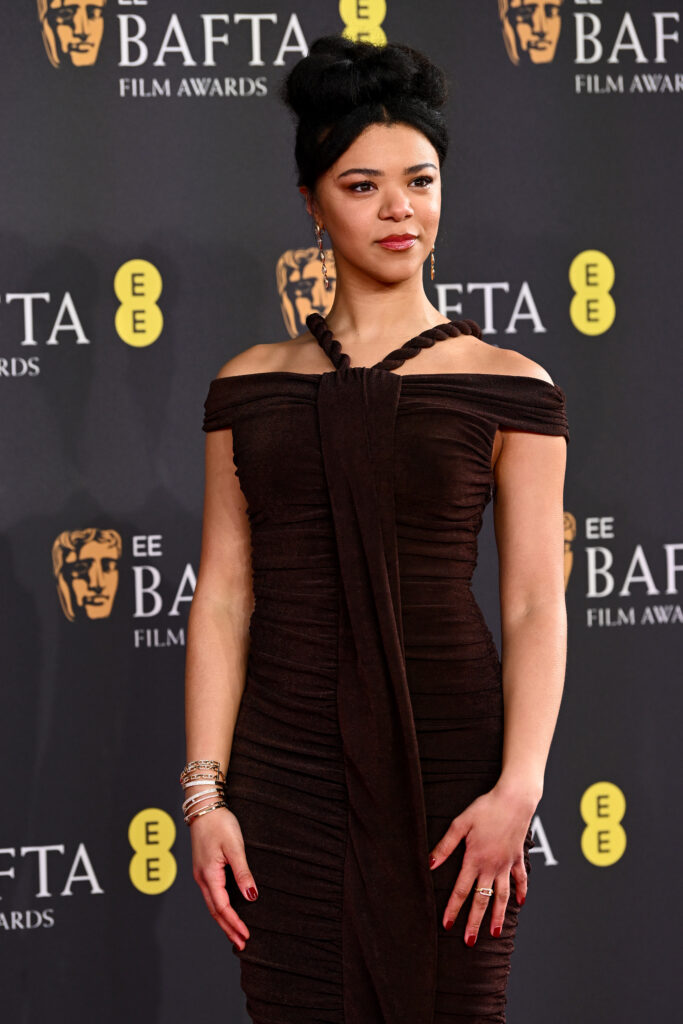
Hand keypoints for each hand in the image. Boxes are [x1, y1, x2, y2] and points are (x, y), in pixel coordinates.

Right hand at [190, 806, 257, 949]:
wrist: (204, 806)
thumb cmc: (220, 824)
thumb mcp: (235, 847)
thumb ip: (243, 873)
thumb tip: (251, 897)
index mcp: (208, 875)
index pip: (222, 908)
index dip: (234, 924)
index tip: (246, 936)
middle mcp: (202, 878)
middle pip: (215, 911)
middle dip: (228, 929)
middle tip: (242, 944)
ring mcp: (201, 874)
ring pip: (212, 904)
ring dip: (224, 920)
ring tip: (236, 934)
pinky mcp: (203, 868)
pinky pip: (212, 894)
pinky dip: (220, 908)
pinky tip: (227, 911)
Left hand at [428, 786, 533, 944]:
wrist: (514, 800)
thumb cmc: (485, 808)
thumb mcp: (460, 823)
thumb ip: (445, 846)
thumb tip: (429, 863)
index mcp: (475, 859)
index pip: (460, 891)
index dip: (453, 909)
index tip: (447, 926)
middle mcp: (492, 866)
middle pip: (481, 899)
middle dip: (474, 922)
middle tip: (469, 942)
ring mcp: (507, 864)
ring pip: (502, 896)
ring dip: (498, 915)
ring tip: (494, 934)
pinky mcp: (518, 858)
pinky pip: (520, 879)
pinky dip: (521, 892)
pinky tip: (519, 903)